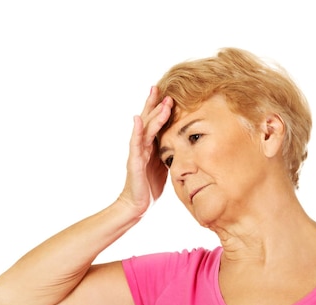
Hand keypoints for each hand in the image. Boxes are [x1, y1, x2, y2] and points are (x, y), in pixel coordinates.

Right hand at [118, 86, 172, 214]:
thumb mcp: (163, 166)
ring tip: (160, 101)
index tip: (167, 93)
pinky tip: (138, 120)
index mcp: (150, 147)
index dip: (159, 109)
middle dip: (154, 104)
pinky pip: (135, 144)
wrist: (138, 205)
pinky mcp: (134, 162)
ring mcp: (137, 153)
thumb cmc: (150, 187)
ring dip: (153, 114)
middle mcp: (142, 146)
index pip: (154, 123)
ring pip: (145, 129)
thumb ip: (167, 153)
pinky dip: (137, 131)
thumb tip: (182, 145)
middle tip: (160, 88)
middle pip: (147, 120)